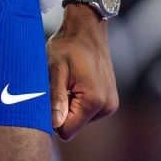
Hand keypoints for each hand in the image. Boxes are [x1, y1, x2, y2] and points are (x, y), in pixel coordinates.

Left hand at [46, 6, 118, 139]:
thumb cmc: (67, 46)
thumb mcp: (55, 70)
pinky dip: (78, 101)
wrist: (86, 29)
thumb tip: (55, 125)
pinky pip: (87, 111)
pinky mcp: (109, 100)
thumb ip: (55, 98)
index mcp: (94, 101)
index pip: (66, 131)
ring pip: (79, 119)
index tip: (49, 97)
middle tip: (58, 85)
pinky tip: (76, 82)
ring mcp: (110, 103)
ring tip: (68, 81)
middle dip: (62, 111)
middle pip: (73, 126)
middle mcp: (107, 106)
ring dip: (69, 105)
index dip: (53, 118)